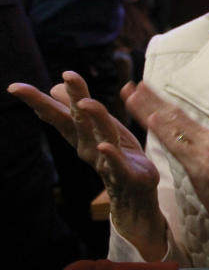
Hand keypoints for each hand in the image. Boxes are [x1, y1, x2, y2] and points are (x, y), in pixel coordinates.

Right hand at [8, 72, 165, 257]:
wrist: (133, 195)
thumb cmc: (116, 156)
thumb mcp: (97, 130)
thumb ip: (76, 110)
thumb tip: (54, 87)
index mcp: (81, 135)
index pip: (59, 114)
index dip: (39, 100)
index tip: (15, 87)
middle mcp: (89, 147)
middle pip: (78, 120)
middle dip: (71, 98)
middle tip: (66, 75)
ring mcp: (106, 161)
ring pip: (101, 135)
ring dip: (94, 118)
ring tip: (84, 102)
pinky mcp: (126, 175)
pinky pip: (117, 165)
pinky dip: (110, 156)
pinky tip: (104, 147)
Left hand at [123, 81, 208, 252]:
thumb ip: (196, 153)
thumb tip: (184, 146)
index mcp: (206, 139)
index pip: (179, 117)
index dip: (159, 102)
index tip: (141, 90)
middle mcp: (205, 139)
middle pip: (173, 115)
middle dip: (150, 99)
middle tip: (129, 85)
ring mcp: (203, 150)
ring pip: (172, 125)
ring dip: (150, 108)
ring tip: (132, 95)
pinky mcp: (201, 166)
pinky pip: (178, 146)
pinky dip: (164, 130)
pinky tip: (151, 118)